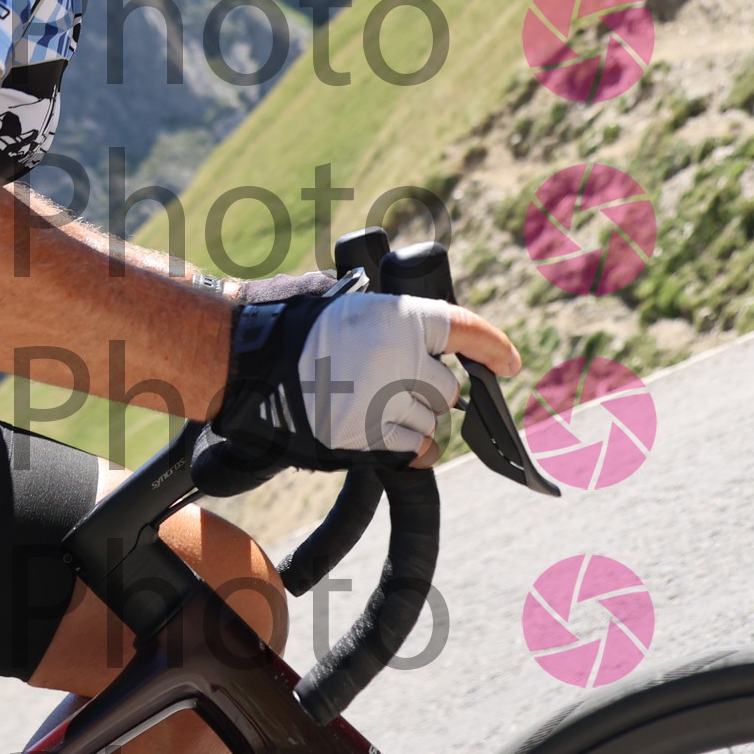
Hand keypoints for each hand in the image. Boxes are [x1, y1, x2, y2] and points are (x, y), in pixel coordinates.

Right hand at [300, 293, 518, 466]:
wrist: (245, 360)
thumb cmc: (293, 326)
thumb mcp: (346, 303)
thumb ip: (392, 322)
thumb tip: (433, 344)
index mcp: (397, 318)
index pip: (464, 331)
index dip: (493, 347)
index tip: (509, 363)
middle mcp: (398, 359)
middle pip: (446, 389)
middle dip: (431, 390)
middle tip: (399, 383)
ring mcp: (382, 402)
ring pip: (430, 422)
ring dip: (414, 418)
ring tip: (378, 405)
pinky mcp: (365, 437)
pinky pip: (413, 449)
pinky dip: (409, 447)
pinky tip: (391, 435)